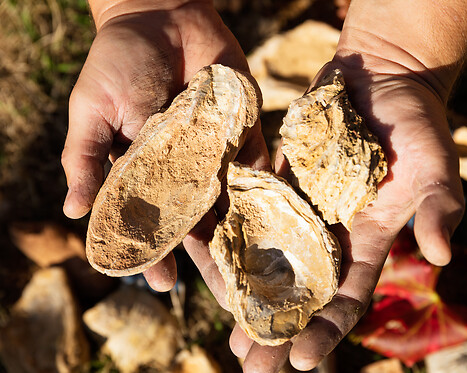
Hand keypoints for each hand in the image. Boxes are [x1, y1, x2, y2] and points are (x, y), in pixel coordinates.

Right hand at [61, 0, 269, 289]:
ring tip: (262, 274)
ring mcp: (214, 156)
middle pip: (197, 224)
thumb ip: (88, 159)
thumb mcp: (92, 110)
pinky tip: (282, 226)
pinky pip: (256, 170)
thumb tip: (75, 212)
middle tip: (231, 298)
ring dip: (245, 239)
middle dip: (212, 260)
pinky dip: (268, 197)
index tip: (162, 284)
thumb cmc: (118, 62)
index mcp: (142, 173)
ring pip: (230, 206)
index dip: (155, 252)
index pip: (150, 222)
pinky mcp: (242, 134)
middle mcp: (182, 173)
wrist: (163, 18)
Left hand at [224, 22, 465, 372]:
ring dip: (250, 296)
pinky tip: (211, 266)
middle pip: (303, 291)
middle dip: (280, 328)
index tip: (301, 361)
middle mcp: (331, 233)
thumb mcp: (436, 165)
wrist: (381, 78)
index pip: (346, 296)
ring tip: (228, 334)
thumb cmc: (415, 123)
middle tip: (250, 364)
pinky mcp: (277, 181)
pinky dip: (233, 241)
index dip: (325, 329)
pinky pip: (252, 214)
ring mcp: (301, 208)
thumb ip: (439, 208)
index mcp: (368, 240)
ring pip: (272, 262)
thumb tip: (441, 257)